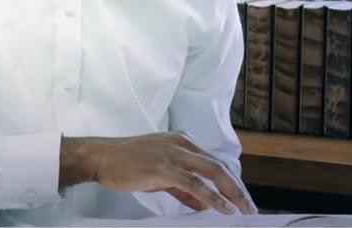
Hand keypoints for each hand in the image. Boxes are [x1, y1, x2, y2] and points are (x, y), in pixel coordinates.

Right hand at [60, 133, 256, 214]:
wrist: (101, 158)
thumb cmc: (126, 164)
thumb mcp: (159, 175)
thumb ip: (182, 188)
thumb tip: (202, 204)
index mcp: (181, 141)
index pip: (213, 161)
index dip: (230, 181)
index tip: (241, 198)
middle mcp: (181, 144)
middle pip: (219, 166)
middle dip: (237, 188)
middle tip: (250, 207)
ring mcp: (173, 154)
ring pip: (213, 173)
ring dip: (232, 193)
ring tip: (244, 210)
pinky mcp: (165, 168)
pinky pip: (196, 184)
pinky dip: (213, 198)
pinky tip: (224, 209)